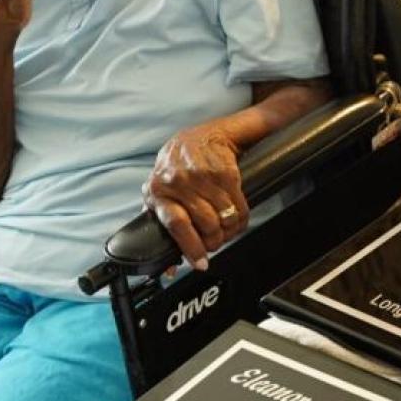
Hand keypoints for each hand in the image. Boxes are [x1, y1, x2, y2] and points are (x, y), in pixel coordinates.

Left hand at [143, 127, 247, 271]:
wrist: (202, 135)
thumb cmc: (178, 167)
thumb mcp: (159, 191)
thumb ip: (161, 223)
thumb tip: (169, 265)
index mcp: (158, 191)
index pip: (176, 224)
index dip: (191, 247)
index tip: (201, 262)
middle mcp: (178, 181)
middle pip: (205, 224)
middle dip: (215, 241)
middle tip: (216, 244)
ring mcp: (202, 176)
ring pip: (224, 217)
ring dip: (230, 231)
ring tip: (228, 232)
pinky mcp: (224, 172)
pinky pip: (238, 204)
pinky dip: (241, 218)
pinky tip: (238, 220)